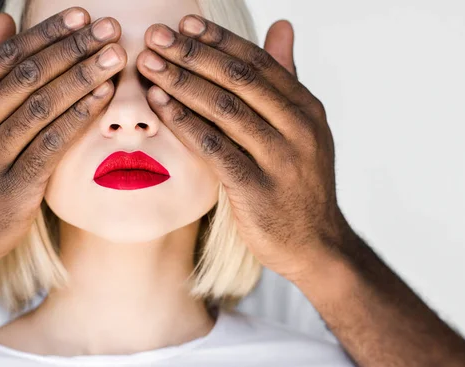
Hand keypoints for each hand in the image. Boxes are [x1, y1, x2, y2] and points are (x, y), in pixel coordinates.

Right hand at [0, 8, 125, 273]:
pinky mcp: (12, 187)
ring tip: (115, 56)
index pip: (9, 56)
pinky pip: (51, 144)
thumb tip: (6, 21)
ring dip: (82, 77)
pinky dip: (78, 117)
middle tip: (110, 28)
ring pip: (41, 106)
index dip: (50, 33)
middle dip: (73, 48)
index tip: (84, 16)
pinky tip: (103, 98)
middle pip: (28, 75)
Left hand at [137, 16, 348, 279]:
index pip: (258, 62)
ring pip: (224, 109)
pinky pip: (214, 148)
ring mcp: (280, 160)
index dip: (218, 40)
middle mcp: (298, 128)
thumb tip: (282, 25)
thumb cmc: (299, 184)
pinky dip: (184, 123)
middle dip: (192, 54)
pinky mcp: (258, 190)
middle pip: (238, 79)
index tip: (184, 24)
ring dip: (181, 83)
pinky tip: (159, 105)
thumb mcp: (303, 129)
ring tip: (149, 65)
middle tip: (155, 36)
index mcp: (307, 109)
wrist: (315, 243)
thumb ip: (286, 79)